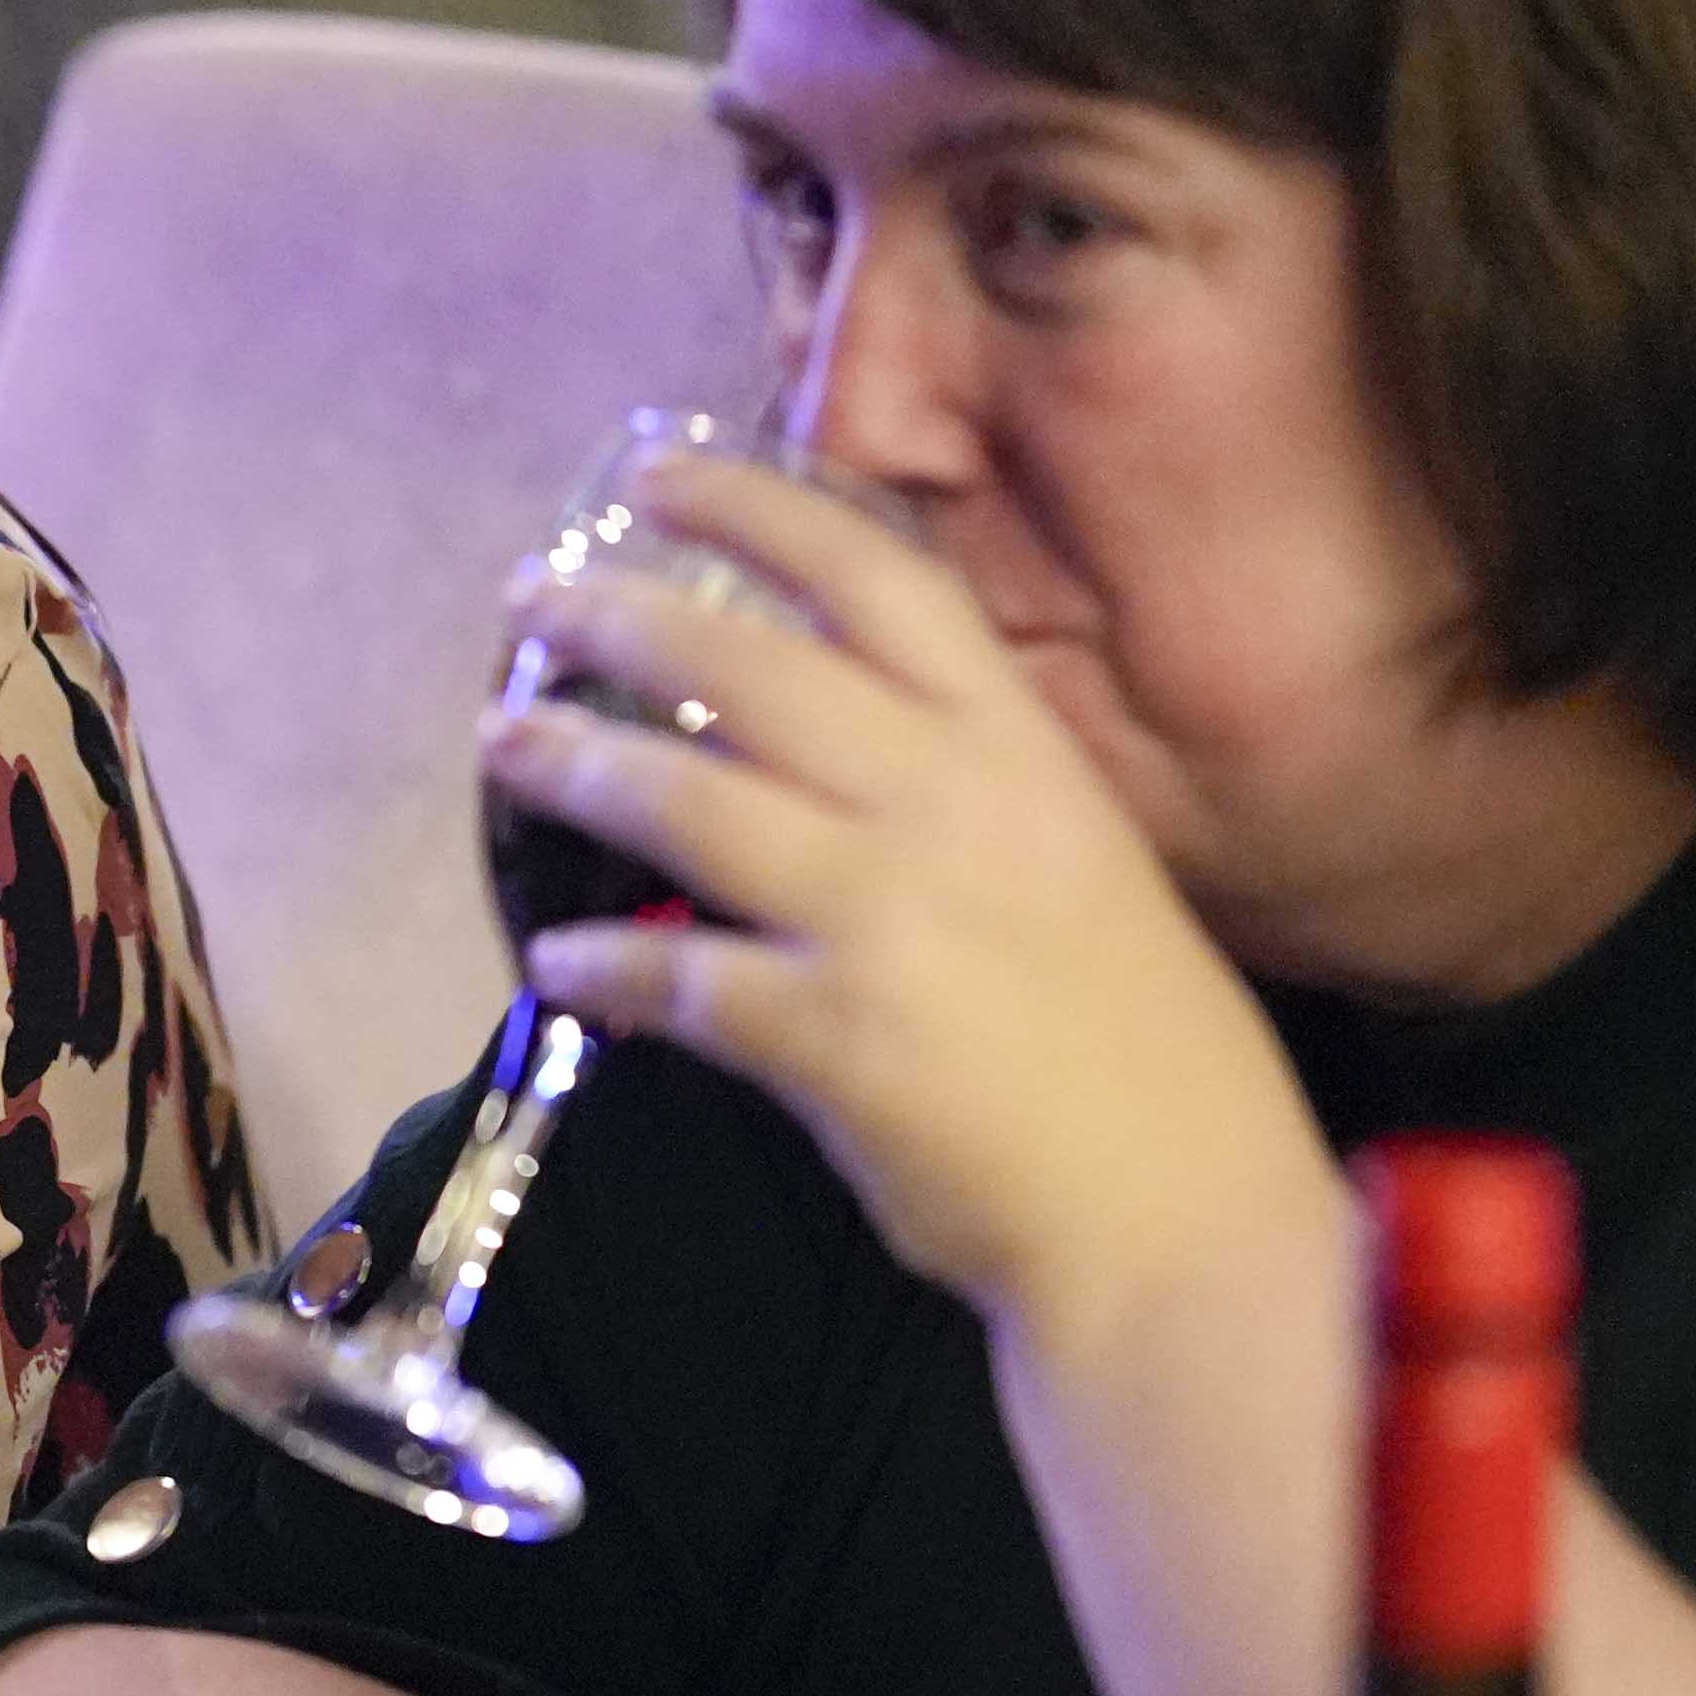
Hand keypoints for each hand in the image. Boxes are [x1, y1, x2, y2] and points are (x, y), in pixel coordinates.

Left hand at [493, 447, 1330, 1353]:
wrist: (1188, 1219)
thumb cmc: (1140, 1051)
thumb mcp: (1082, 868)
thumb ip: (971, 794)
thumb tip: (838, 742)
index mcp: (1023, 755)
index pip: (880, 583)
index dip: (760, 512)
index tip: (658, 477)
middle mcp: (953, 810)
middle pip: (749, 670)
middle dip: (621, 617)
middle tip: (534, 595)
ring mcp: (891, 920)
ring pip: (688, 802)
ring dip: (574, 765)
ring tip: (506, 743)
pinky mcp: (835, 1037)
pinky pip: (679, 977)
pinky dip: (604, 966)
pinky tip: (558, 962)